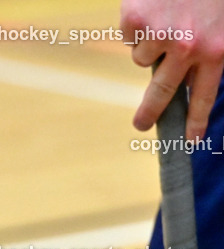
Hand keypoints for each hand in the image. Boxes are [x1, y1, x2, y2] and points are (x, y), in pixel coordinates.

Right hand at [122, 0, 223, 139]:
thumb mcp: (221, 24)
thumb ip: (208, 53)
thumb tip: (185, 88)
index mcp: (217, 50)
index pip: (204, 96)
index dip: (196, 120)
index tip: (190, 140)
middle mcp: (188, 47)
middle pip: (163, 91)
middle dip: (150, 112)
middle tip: (141, 125)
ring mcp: (160, 35)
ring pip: (142, 58)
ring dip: (149, 45)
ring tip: (164, 18)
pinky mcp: (136, 21)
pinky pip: (129, 37)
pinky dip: (136, 26)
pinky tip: (150, 8)